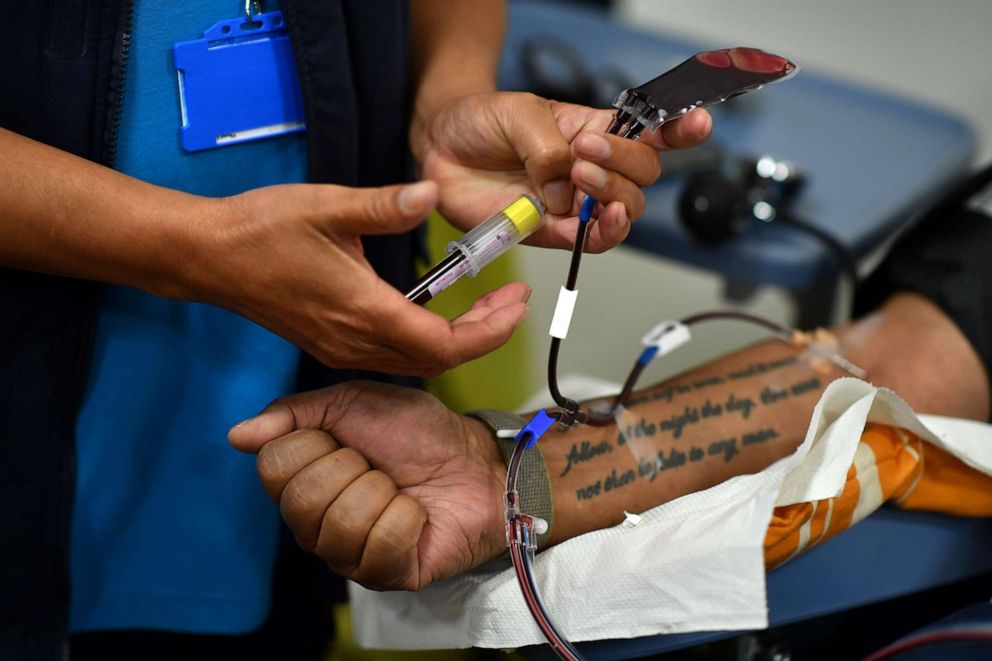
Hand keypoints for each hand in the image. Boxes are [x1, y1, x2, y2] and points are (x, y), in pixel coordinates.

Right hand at [193, 181, 529, 375]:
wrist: (206, 257)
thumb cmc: (260, 229)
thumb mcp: (327, 205)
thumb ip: (385, 205)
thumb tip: (431, 195)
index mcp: (362, 310)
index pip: (444, 344)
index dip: (489, 331)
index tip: (516, 304)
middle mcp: (354, 340)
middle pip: (438, 359)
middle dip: (484, 334)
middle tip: (512, 302)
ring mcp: (340, 347)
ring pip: (416, 362)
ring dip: (458, 340)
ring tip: (487, 306)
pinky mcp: (330, 342)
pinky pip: (392, 356)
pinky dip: (426, 342)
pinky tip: (436, 313)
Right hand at [228, 381, 506, 590]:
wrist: (475, 458)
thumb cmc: (417, 432)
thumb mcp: (353, 402)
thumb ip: (294, 413)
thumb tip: (236, 435)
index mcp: (302, 480)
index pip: (274, 466)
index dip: (317, 443)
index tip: (348, 438)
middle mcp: (315, 523)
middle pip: (302, 500)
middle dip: (352, 468)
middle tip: (379, 465)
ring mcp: (347, 555)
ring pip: (341, 524)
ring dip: (383, 493)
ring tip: (399, 489)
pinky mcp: (385, 575)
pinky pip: (380, 546)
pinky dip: (408, 518)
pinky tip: (417, 514)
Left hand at [412, 92, 711, 252]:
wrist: (441, 148)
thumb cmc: (482, 121)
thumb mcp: (518, 114)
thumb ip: (548, 147)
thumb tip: (564, 189)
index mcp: (593, 130)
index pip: (647, 132)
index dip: (677, 130)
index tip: (696, 125)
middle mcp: (593, 168)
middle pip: (643, 175)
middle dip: (625, 164)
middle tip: (585, 153)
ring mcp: (575, 202)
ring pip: (625, 210)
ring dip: (613, 196)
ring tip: (580, 179)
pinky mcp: (554, 231)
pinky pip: (593, 242)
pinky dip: (603, 233)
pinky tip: (599, 219)